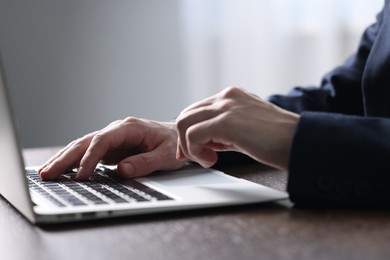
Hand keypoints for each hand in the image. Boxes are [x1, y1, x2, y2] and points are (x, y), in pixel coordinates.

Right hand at [38, 117, 185, 179]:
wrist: (177, 137)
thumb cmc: (173, 143)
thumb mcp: (165, 155)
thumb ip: (145, 162)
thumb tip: (122, 171)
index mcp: (129, 128)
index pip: (102, 141)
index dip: (90, 158)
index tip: (81, 175)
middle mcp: (117, 131)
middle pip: (86, 142)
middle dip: (66, 157)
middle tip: (47, 173)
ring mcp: (112, 139)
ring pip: (83, 146)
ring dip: (64, 159)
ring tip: (46, 172)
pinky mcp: (111, 148)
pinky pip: (89, 153)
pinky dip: (74, 161)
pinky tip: (62, 170)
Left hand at [175, 86, 298, 170]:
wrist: (299, 142)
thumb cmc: (277, 140)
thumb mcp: (244, 130)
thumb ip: (222, 131)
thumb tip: (201, 143)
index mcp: (231, 96)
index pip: (196, 110)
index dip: (188, 133)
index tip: (192, 152)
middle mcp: (226, 96)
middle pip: (186, 114)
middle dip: (184, 140)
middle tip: (198, 158)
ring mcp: (225, 106)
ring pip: (184, 123)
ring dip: (189, 146)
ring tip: (208, 160)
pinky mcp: (225, 121)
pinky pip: (192, 135)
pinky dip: (195, 151)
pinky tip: (212, 160)